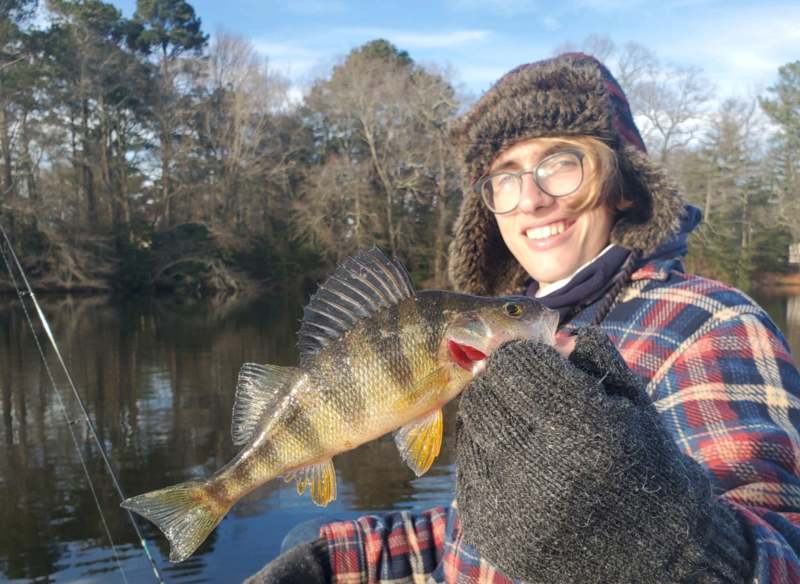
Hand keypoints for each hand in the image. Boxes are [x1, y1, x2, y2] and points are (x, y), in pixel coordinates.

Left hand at [455, 327, 750, 583]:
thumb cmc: (644, 464)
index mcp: (586, 432)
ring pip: (472, 428)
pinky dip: (487, 457)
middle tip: (522, 388)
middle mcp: (544, 472)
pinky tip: (520, 464)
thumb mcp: (633, 403)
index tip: (530, 355)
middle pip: (485, 393)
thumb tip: (555, 328)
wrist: (650, 553)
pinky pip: (468, 469)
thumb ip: (594, 357)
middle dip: (501, 381)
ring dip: (494, 418)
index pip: (515, 364)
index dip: (520, 353)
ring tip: (528, 430)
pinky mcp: (491, 530)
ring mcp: (512, 506)